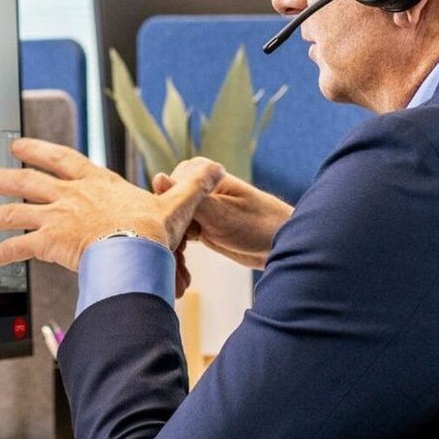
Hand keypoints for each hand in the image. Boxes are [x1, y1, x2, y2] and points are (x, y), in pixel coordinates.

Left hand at [0, 138, 224, 273]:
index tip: (18, 145)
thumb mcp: (177, 204)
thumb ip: (191, 185)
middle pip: (24, 182)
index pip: (61, 159)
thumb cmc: (156, 231)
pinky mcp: (47, 242)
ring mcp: (55, 216)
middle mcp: (69, 195)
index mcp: (95, 182)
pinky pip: (11, 249)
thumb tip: (212, 168)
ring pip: (10, 212)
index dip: (38, 150)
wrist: (140, 251)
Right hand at [153, 166, 292, 268]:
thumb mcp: (221, 214)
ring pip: (168, 225)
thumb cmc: (260, 225)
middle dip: (169, 234)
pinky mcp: (197, 224)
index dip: (169, 216)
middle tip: (183, 257)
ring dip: (173, 246)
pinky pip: (177, 236)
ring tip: (183, 268)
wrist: (283, 246)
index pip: (164, 192)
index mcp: (199, 170)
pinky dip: (179, 252)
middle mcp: (193, 185)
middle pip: (164, 209)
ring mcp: (194, 205)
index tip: (183, 235)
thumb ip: (189, 198)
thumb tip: (156, 177)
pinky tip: (184, 268)